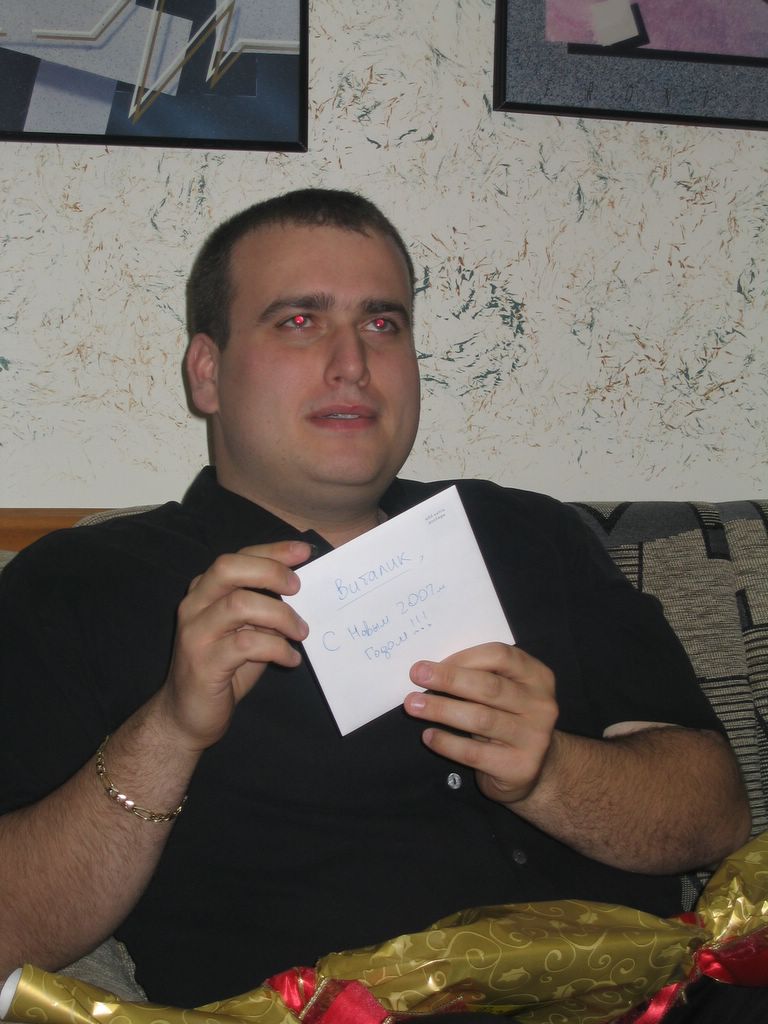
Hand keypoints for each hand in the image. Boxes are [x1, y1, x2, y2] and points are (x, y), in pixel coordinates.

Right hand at [159, 540, 311, 750]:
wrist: (186, 715)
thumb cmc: (223, 669)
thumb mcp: (246, 632)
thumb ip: (263, 610)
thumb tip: (300, 590)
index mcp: (204, 592)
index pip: (238, 558)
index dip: (272, 551)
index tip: (304, 551)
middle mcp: (194, 606)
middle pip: (229, 569)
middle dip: (270, 571)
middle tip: (298, 588)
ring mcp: (195, 633)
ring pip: (239, 605)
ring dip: (280, 616)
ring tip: (301, 632)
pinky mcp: (203, 663)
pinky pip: (246, 645)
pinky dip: (277, 648)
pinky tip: (291, 659)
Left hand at [403, 642, 557, 804]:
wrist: (533, 769)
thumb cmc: (508, 719)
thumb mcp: (505, 693)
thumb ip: (481, 677)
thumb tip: (432, 669)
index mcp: (537, 676)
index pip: (500, 656)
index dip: (464, 657)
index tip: (434, 663)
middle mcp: (541, 705)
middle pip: (489, 686)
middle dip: (448, 679)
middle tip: (416, 675)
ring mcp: (534, 738)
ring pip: (480, 718)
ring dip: (441, 709)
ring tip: (413, 705)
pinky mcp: (518, 767)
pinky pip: (474, 753)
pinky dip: (447, 743)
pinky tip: (428, 736)